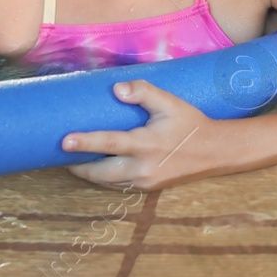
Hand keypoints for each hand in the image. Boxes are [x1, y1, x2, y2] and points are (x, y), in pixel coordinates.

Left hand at [61, 79, 219, 190]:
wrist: (215, 152)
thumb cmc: (191, 124)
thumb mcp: (171, 103)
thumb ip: (144, 93)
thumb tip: (116, 88)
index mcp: (147, 144)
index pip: (110, 144)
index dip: (85, 143)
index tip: (64, 141)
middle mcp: (143, 168)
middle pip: (100, 172)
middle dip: (78, 167)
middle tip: (61, 154)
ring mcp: (145, 182)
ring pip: (107, 182)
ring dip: (90, 173)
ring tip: (74, 160)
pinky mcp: (148, 188)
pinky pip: (119, 184)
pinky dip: (106, 177)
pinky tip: (99, 166)